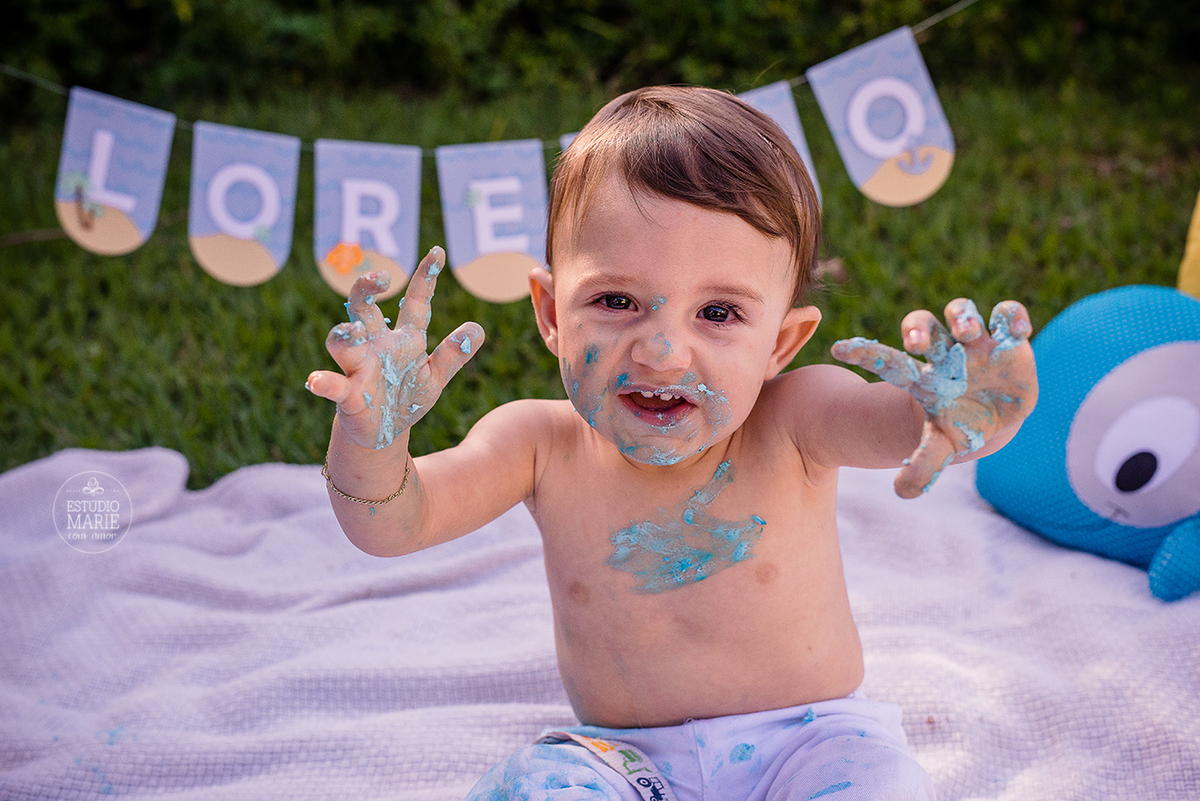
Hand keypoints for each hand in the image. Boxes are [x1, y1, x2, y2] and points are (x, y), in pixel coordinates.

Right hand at [306, 246, 483, 449]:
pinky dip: (324, 383)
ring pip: (344, 344)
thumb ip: (454, 355)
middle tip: (379, 279)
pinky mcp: (348, 395)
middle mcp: (376, 346)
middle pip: (365, 309)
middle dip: (367, 290)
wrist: (382, 433)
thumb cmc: (406, 399)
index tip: (437, 252)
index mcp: (403, 339)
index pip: (415, 302)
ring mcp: (359, 368)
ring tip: (350, 331)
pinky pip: (334, 386)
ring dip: (344, 335)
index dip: (424, 278)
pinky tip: (316, 381)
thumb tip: (477, 330)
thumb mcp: (436, 377)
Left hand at [831, 298, 1036, 497]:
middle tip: (916, 343)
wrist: (996, 416)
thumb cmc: (961, 427)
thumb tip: (901, 493)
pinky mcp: (1009, 340)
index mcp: (923, 378)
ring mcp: (976, 343)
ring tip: (968, 333)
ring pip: (961, 312)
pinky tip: (1017, 331)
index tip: (839, 350)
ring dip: (962, 316)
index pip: (888, 362)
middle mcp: (945, 353)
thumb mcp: (942, 447)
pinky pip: (1009, 315)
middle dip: (917, 328)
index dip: (865, 355)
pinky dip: (1012, 317)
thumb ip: (923, 466)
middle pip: (922, 326)